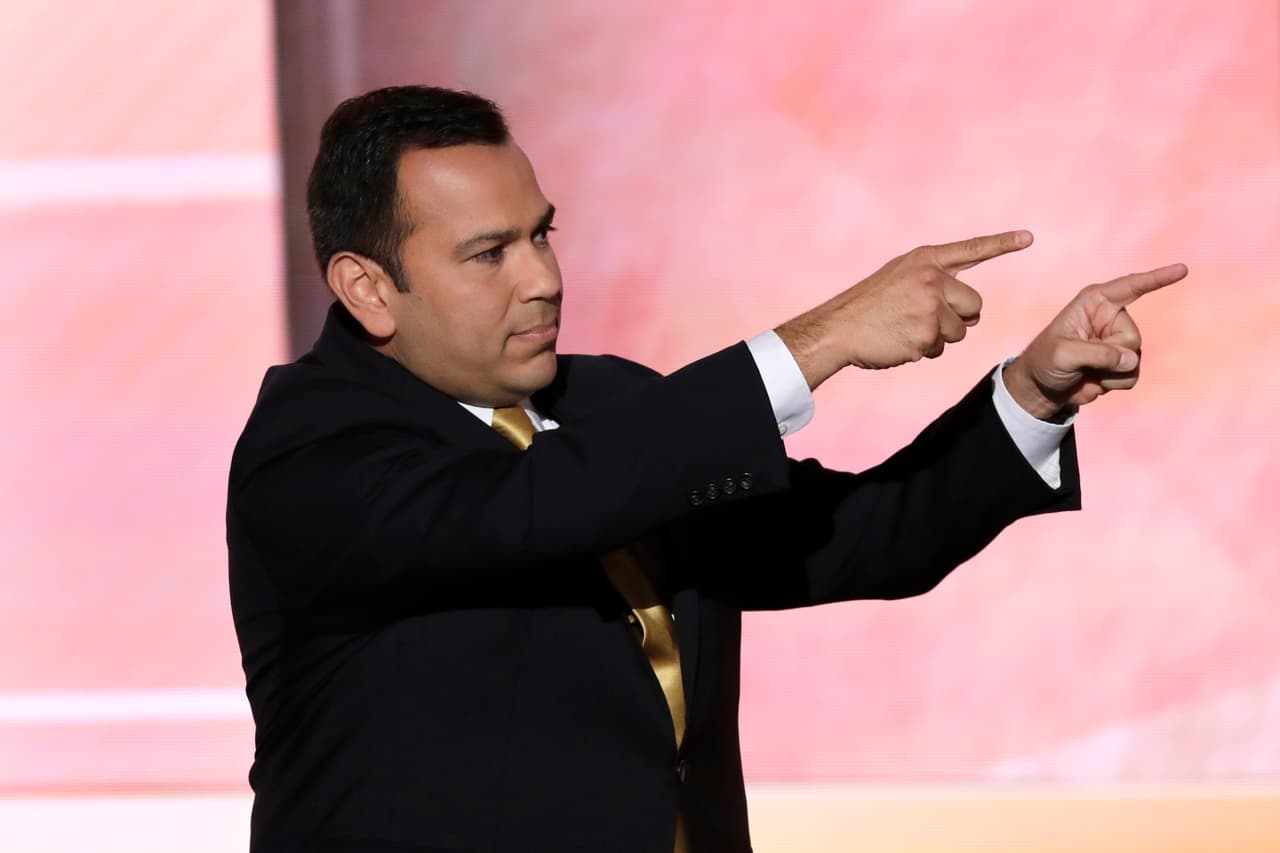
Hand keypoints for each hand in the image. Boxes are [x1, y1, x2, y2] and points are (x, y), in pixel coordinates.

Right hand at [776, 230, 1031, 389]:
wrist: (838, 328)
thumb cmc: (868, 306)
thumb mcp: (899, 277)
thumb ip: (933, 281)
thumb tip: (970, 313)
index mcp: (925, 260)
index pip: (971, 250)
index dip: (1002, 243)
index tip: (1029, 237)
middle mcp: (932, 279)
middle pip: (974, 305)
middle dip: (958, 318)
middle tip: (923, 319)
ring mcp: (930, 306)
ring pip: (960, 332)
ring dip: (939, 337)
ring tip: (905, 329)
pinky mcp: (926, 333)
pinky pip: (941, 349)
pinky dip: (924, 351)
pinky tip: (900, 341)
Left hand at [1003, 263, 1186, 419]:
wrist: (1042, 388)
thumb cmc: (1046, 361)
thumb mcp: (1063, 354)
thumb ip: (1098, 353)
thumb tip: (1131, 360)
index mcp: (1095, 302)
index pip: (1131, 287)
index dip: (1157, 278)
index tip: (1182, 269)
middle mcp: (1111, 317)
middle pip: (1132, 338)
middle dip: (1109, 356)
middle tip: (1081, 361)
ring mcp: (1119, 341)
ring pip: (1134, 360)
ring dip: (1108, 373)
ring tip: (1084, 371)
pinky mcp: (1123, 363)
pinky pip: (1132, 376)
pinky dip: (1111, 384)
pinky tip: (1092, 381)